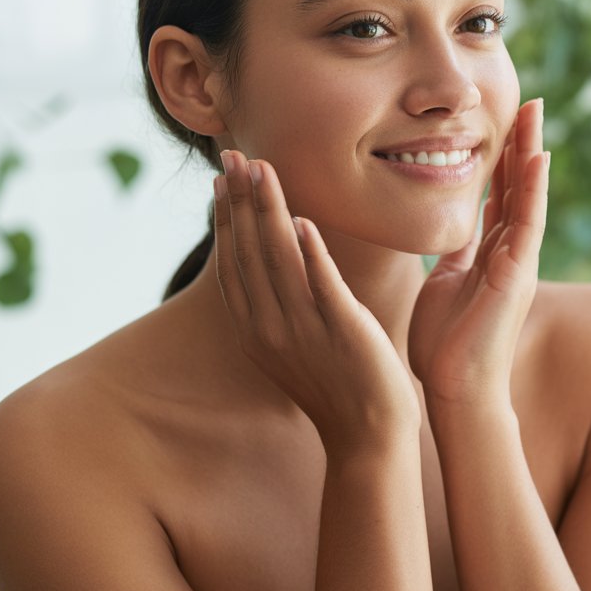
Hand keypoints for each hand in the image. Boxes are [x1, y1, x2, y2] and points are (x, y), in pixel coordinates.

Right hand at [213, 150, 419, 454]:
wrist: (368, 435)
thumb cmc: (338, 385)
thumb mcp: (295, 343)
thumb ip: (282, 304)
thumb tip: (279, 261)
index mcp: (257, 329)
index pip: (234, 262)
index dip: (227, 217)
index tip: (223, 178)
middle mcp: (272, 327)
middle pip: (249, 252)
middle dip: (241, 200)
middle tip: (233, 155)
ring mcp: (305, 330)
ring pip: (280, 261)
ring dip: (270, 212)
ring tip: (263, 170)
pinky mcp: (342, 332)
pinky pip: (323, 288)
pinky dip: (313, 254)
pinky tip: (305, 222)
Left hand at [408, 99, 549, 408]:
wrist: (456, 389)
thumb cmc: (446, 344)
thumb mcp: (445, 283)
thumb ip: (454, 255)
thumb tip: (449, 234)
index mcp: (490, 252)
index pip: (500, 193)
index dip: (503, 157)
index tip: (504, 120)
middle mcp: (510, 251)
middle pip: (518, 185)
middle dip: (521, 143)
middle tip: (528, 101)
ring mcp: (517, 261)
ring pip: (527, 196)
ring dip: (530, 152)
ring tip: (534, 113)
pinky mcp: (516, 274)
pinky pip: (527, 223)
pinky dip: (532, 189)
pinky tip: (536, 157)